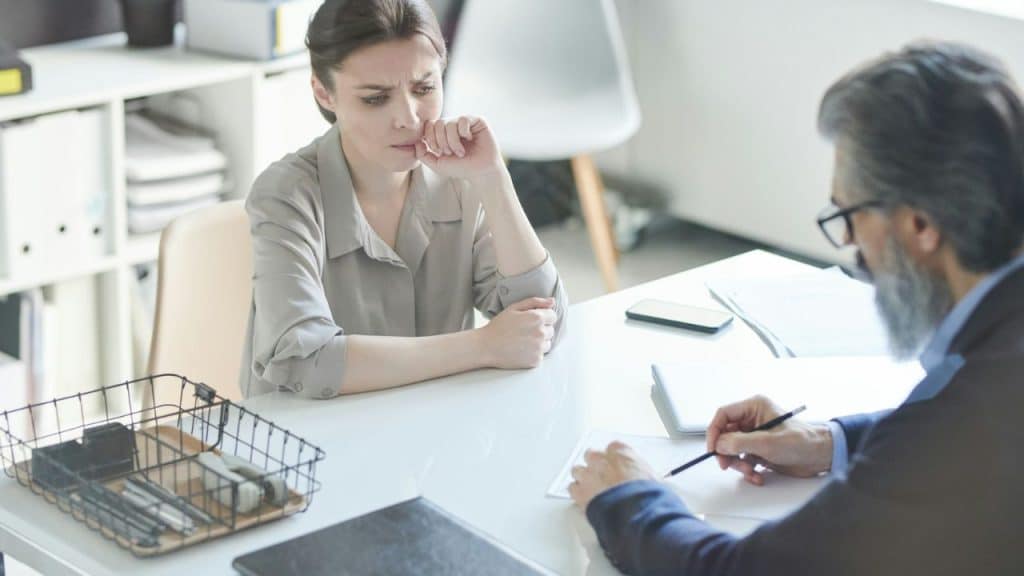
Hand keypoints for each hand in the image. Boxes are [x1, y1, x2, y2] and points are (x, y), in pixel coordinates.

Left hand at [415, 116, 502, 178]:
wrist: (481, 172)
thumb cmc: (461, 168)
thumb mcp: (437, 164)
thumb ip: (422, 155)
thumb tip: (417, 142)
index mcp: (443, 132)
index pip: (429, 125)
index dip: (431, 139)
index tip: (439, 152)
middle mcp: (453, 125)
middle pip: (438, 123)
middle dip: (442, 142)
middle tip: (451, 153)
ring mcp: (465, 122)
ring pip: (449, 123)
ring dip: (453, 142)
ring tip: (461, 152)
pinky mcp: (477, 120)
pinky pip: (463, 120)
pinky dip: (464, 133)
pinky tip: (470, 140)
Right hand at [479, 297, 556, 368]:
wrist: (486, 347)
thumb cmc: (499, 326)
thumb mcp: (514, 308)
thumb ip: (535, 302)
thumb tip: (552, 301)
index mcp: (537, 318)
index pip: (553, 316)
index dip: (543, 317)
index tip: (531, 321)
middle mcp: (541, 333)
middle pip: (551, 330)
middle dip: (541, 329)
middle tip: (524, 332)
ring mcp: (539, 348)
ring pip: (547, 343)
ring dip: (539, 342)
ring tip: (522, 341)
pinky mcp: (536, 361)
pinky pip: (541, 355)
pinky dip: (533, 353)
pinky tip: (521, 350)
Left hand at [568, 442, 656, 508]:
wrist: (635, 512)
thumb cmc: (647, 495)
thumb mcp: (654, 479)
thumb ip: (644, 475)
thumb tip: (650, 482)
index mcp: (621, 452)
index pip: (613, 448)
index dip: (614, 459)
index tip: (617, 466)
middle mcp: (602, 459)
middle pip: (592, 455)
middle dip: (596, 465)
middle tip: (602, 476)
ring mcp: (588, 474)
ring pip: (578, 470)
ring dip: (584, 477)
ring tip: (591, 488)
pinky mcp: (580, 491)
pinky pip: (572, 487)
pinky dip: (577, 492)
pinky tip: (583, 498)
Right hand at [707, 395, 832, 484]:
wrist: (820, 457)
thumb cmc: (802, 442)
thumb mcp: (767, 442)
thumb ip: (740, 442)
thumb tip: (719, 444)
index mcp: (754, 407)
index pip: (724, 415)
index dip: (714, 431)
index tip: (713, 448)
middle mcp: (752, 419)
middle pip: (725, 434)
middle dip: (726, 452)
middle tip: (727, 464)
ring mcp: (755, 436)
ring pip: (732, 449)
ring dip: (738, 464)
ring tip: (750, 471)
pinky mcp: (759, 450)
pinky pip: (742, 460)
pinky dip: (747, 470)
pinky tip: (757, 475)